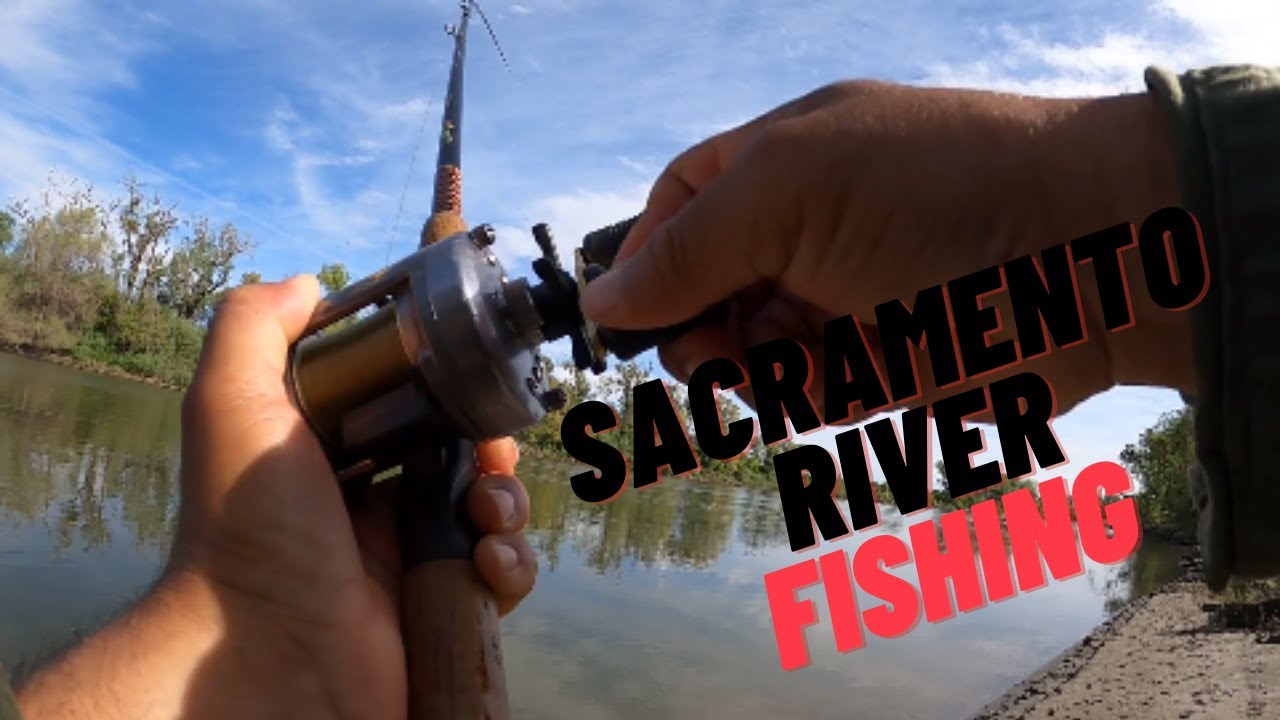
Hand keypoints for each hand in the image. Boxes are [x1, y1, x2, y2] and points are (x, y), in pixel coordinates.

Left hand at [17, 276, 537, 719]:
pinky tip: (486, 561)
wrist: (269, 646)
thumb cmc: (249, 524)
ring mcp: (411, 558)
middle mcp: (374, 502)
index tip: (470, 378)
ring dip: (508, 503)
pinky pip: (504, 576)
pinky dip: (511, 564)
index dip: (446, 388)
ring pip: (494, 512)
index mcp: (333, 453)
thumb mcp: (231, 404)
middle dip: (492, 447)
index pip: (409, 404)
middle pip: (464, 454)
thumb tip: (310, 282)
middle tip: (490, 453)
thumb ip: (253, 328)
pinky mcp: (442, 608)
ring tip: (487, 514)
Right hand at [581, 79, 1192, 420]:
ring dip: (747, 370)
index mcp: (781, 160)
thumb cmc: (937, 192)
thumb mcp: (787, 192)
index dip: (646, 255)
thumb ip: (686, 248)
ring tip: (780, 367)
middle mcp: (807, 228)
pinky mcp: (884, 364)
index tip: (622, 313)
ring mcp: (844, 297)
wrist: (1095, 253)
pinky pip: (809, 395)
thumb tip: (601, 299)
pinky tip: (841, 381)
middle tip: (709, 353)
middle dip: (694, 327)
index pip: (681, 202)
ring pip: (750, 353)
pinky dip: (808, 398)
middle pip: (706, 289)